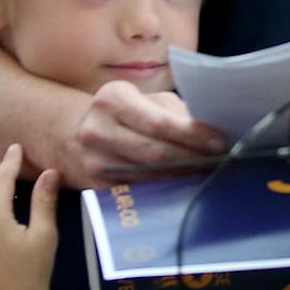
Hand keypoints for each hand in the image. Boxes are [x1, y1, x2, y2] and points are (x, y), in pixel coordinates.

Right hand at [61, 82, 227, 186]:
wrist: (70, 134)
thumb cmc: (119, 114)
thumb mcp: (141, 100)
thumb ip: (173, 111)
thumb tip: (211, 128)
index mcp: (113, 98)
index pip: (159, 121)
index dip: (192, 134)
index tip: (219, 142)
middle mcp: (98, 129)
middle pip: (155, 152)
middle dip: (192, 158)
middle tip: (219, 161)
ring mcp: (94, 160)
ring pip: (148, 175)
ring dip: (181, 177)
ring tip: (206, 173)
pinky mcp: (94, 186)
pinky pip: (136, 191)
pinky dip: (162, 190)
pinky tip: (181, 186)